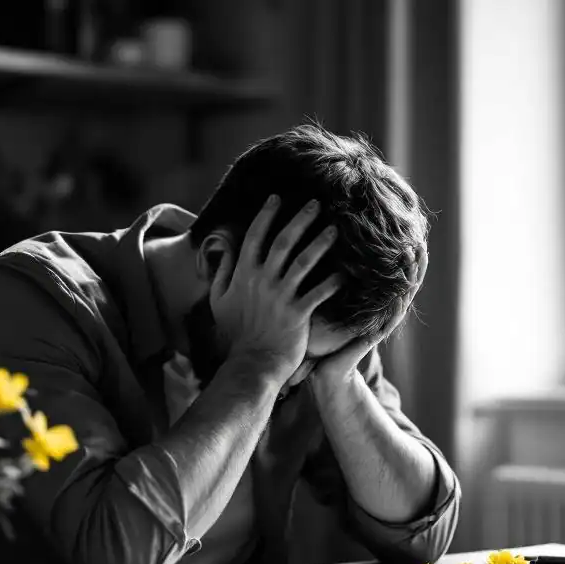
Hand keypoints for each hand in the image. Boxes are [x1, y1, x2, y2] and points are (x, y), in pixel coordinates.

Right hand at [211, 195, 341, 386]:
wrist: (250, 364)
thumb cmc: (235, 334)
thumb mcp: (219, 300)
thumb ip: (222, 272)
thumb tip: (225, 248)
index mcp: (243, 275)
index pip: (254, 237)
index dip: (265, 215)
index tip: (276, 198)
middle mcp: (263, 281)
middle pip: (284, 242)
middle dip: (300, 220)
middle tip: (316, 204)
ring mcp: (281, 297)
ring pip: (304, 262)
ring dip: (320, 243)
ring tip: (334, 230)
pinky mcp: (298, 314)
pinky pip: (319, 293)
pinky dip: (333, 283)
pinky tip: (346, 273)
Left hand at [312, 244, 428, 386]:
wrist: (321, 367)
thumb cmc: (323, 335)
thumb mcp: (329, 302)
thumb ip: (333, 282)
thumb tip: (325, 251)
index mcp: (374, 302)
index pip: (394, 276)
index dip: (404, 258)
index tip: (410, 234)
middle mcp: (382, 312)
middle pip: (406, 283)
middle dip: (415, 263)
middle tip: (421, 239)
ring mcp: (381, 324)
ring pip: (403, 297)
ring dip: (412, 278)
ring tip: (417, 255)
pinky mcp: (376, 336)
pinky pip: (392, 317)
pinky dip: (399, 303)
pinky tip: (404, 289)